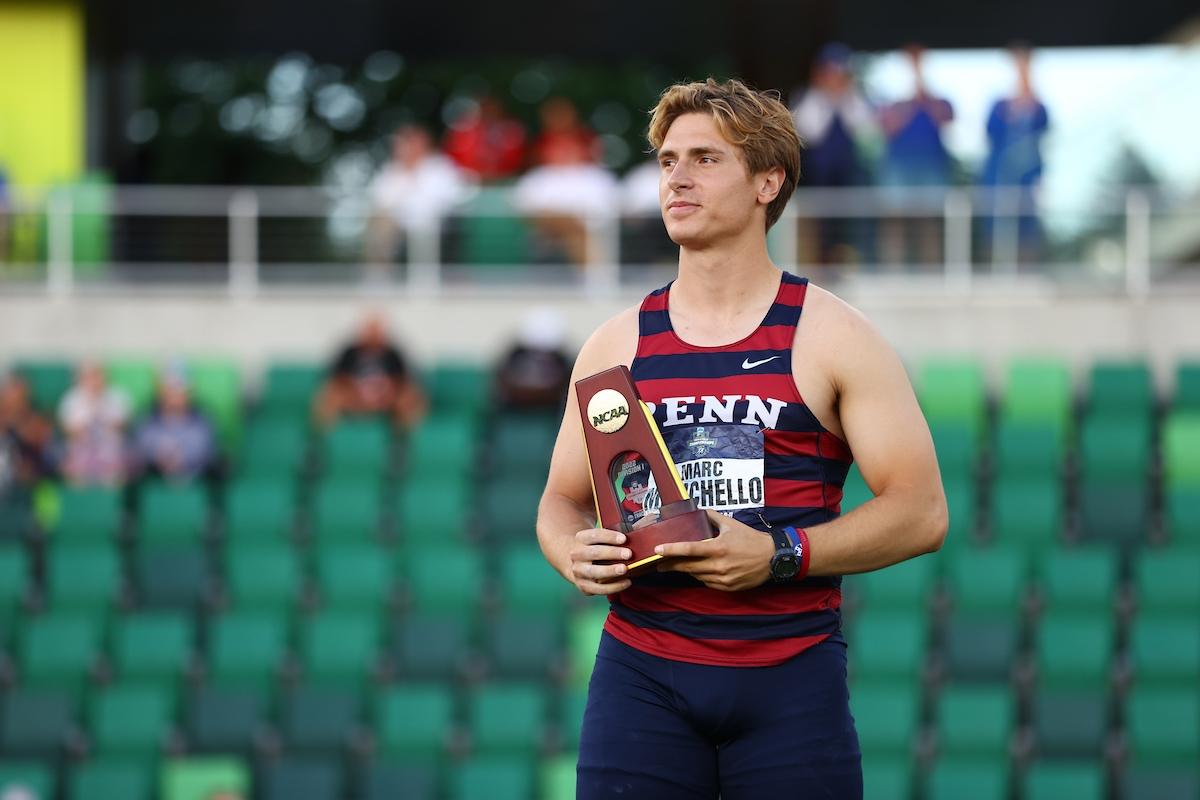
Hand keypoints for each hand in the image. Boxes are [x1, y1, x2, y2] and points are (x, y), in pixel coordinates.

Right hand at [568, 528, 632, 595]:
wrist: (577, 563)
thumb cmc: (595, 548)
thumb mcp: (598, 539)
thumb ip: (612, 538)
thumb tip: (635, 538)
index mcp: (580, 538)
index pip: (594, 535)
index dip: (609, 536)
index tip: (624, 539)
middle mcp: (576, 555)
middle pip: (594, 552)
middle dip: (612, 553)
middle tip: (628, 554)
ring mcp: (578, 571)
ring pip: (593, 572)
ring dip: (610, 571)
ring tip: (625, 569)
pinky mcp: (583, 586)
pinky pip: (598, 588)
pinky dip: (613, 587)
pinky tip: (627, 582)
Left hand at [653, 510, 773, 591]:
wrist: (773, 558)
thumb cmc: (751, 539)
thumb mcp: (731, 524)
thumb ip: (712, 517)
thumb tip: (698, 511)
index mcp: (718, 547)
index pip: (689, 549)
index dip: (671, 550)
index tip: (657, 550)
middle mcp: (719, 565)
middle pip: (688, 566)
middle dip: (671, 565)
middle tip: (659, 563)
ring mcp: (723, 578)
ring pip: (696, 576)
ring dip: (686, 570)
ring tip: (677, 565)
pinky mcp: (728, 587)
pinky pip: (707, 583)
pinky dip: (701, 576)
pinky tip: (699, 570)